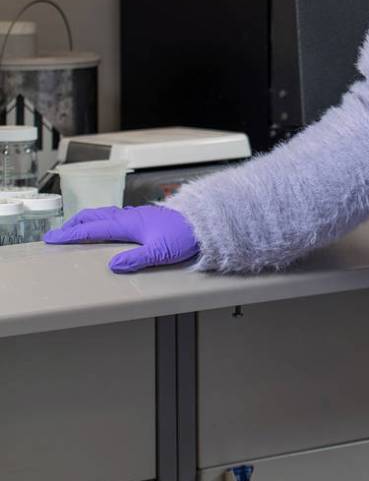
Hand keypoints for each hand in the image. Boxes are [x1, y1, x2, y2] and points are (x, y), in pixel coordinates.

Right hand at [44, 204, 199, 273]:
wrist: (204, 223)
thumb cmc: (184, 237)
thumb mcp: (160, 252)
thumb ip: (136, 259)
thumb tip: (113, 265)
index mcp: (127, 225)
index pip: (92, 229)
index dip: (70, 234)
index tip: (52, 238)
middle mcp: (129, 217)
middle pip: (94, 216)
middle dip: (74, 224)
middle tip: (58, 234)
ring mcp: (136, 215)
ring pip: (104, 214)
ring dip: (87, 221)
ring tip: (77, 229)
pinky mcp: (144, 217)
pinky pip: (115, 216)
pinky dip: (101, 221)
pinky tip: (106, 228)